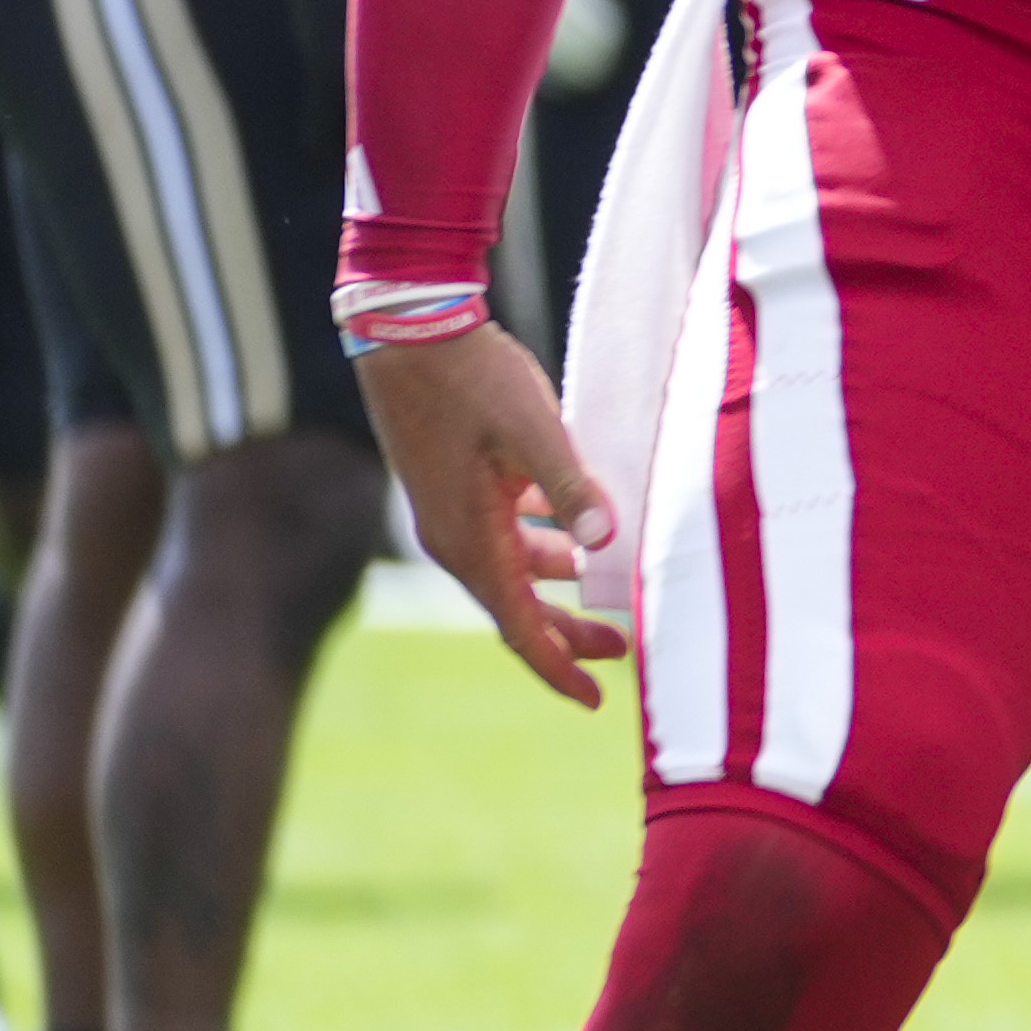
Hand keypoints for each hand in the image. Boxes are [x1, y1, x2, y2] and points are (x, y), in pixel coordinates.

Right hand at [355, 316, 631, 703]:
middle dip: (568, 633)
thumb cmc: (471, 377)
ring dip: (559, 582)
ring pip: (515, 566)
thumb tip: (604, 545)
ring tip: (609, 584)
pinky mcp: (455, 483)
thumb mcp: (533, 430)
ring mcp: (451, 511)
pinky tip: (580, 522)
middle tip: (621, 647)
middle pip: (518, 606)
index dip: (558, 668)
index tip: (595, 701)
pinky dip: (544, 539)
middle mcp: (454, 538)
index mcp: (470, 540)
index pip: (519, 628)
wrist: (408, 329)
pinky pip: (506, 530)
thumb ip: (570, 488)